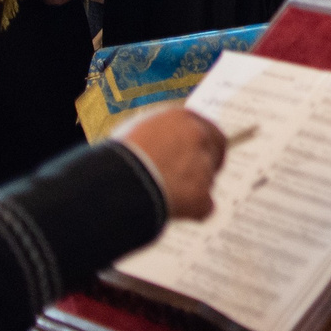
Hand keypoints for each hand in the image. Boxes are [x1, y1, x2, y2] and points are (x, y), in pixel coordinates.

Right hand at [114, 105, 228, 219]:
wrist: (115, 182)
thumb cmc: (117, 157)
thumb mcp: (137, 131)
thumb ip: (161, 135)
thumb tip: (165, 144)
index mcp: (182, 119)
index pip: (206, 129)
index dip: (204, 143)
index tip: (201, 153)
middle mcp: (198, 138)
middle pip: (215, 152)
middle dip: (209, 165)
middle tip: (193, 178)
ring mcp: (203, 167)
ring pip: (205, 181)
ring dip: (191, 189)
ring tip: (160, 193)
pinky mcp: (201, 196)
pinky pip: (202, 207)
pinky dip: (191, 211)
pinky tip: (169, 209)